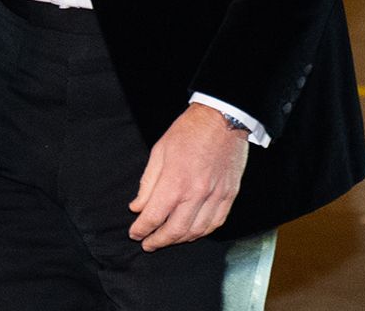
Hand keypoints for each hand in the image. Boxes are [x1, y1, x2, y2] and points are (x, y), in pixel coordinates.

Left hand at [128, 102, 248, 249]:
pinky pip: (216, 223)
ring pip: (196, 231)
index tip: (134, 233)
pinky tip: (191, 233)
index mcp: (175, 181)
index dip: (142, 229)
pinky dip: (202, 233)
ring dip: (179, 240)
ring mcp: (215, 197)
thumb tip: (137, 206)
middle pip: (175, 230)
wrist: (221, 120)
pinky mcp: (229, 196)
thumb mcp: (159, 151)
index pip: (154, 216)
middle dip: (158, 241)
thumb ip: (147, 183)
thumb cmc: (187, 132)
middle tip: (147, 244)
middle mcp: (196, 194)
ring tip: (167, 240)